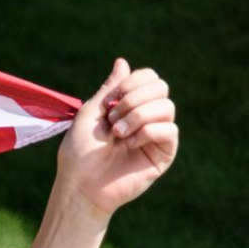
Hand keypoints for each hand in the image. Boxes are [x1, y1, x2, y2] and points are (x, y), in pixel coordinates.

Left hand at [58, 59, 177, 219]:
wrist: (80, 185)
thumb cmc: (79, 153)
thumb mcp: (90, 114)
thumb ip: (109, 89)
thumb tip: (123, 61)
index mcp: (128, 106)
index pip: (149, 78)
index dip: (134, 82)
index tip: (111, 100)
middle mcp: (146, 117)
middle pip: (161, 87)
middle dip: (134, 99)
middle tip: (113, 119)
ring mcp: (156, 135)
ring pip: (167, 107)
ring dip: (137, 116)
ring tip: (118, 134)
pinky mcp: (164, 153)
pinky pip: (169, 130)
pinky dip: (147, 133)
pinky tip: (129, 145)